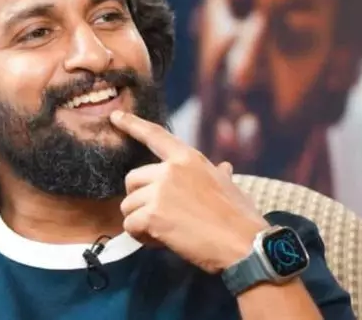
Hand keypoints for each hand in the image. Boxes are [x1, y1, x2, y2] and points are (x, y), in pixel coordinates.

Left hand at [110, 110, 269, 273]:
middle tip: (161, 217)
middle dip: (140, 200)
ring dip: (141, 222)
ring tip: (165, 232)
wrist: (245, 245)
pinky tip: (161, 241)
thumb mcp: (230, 187)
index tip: (116, 116)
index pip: (155, 135)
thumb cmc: (240, 218)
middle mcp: (170, 170)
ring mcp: (160, 191)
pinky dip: (141, 237)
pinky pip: (130, 225)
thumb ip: (219, 174)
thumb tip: (224, 167)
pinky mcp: (153, 215)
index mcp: (188, 159)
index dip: (132, 124)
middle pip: (132, 180)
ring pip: (128, 206)